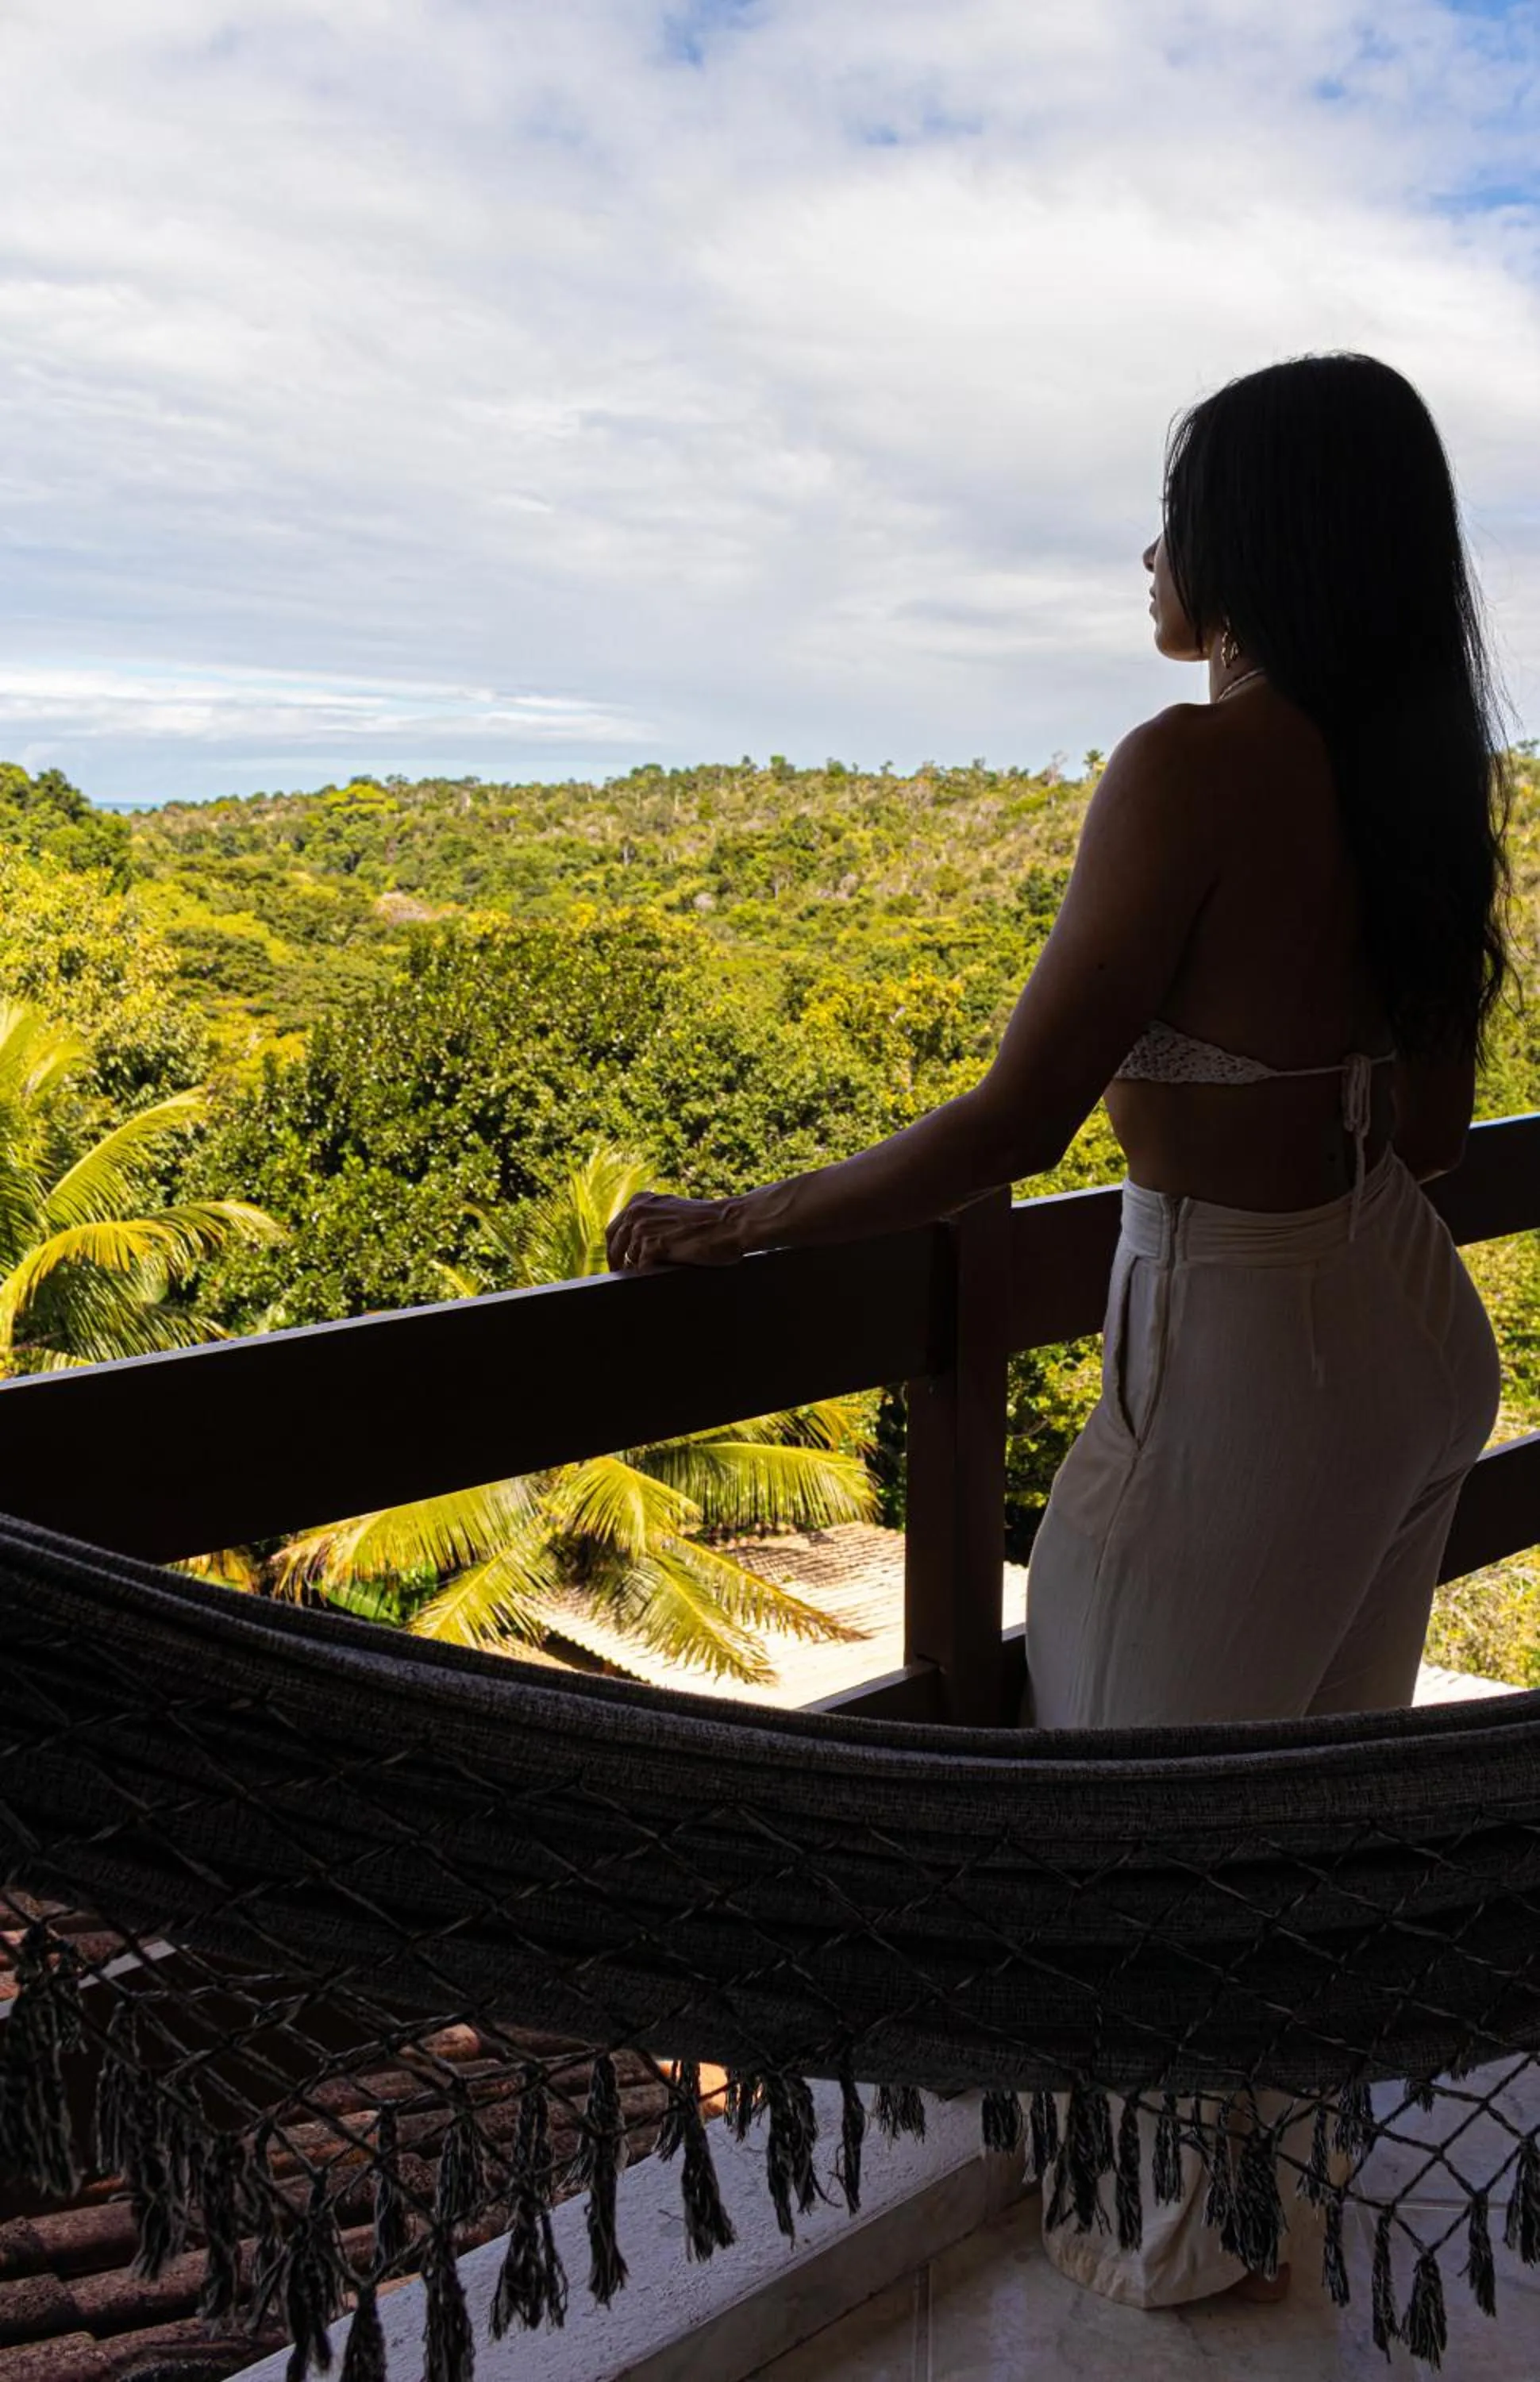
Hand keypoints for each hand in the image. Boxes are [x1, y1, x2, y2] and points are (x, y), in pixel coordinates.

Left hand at [606, 1191, 746, 1271]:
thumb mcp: (672, 1211)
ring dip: (637, 1271)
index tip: (619, 1263)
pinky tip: (657, 1281)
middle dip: (616, 1263)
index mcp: (640, 1201)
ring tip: (646, 1282)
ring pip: (629, 1259)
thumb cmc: (708, 1222)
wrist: (730, 1224)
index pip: (614, 1229)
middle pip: (613, 1244)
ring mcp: (643, 1228)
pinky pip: (641, 1269)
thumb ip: (653, 1219)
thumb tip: (636, 1247)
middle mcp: (637, 1211)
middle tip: (623, 1279)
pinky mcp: (654, 1245)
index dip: (615, 1249)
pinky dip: (647, 1277)